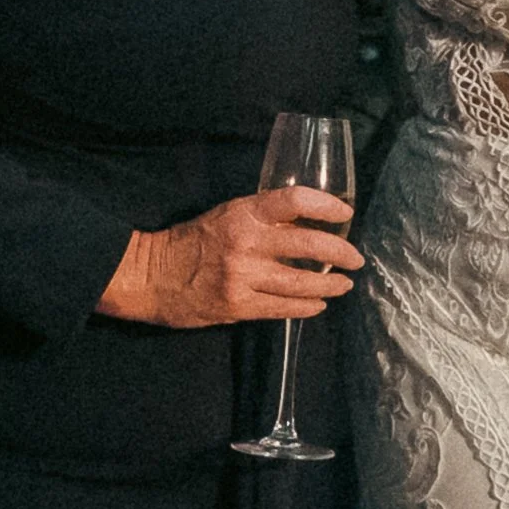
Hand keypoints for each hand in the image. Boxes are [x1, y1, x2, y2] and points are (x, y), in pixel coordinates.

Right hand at [100, 184, 360, 328]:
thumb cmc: (194, 241)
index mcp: (243, 213)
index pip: (295, 200)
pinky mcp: (239, 306)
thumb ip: (264, 218)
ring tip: (343, 284)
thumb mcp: (228, 215)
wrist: (153, 276)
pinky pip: (285, 308)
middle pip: (309, 246)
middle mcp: (246, 243)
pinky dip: (308, 307)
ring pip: (302, 283)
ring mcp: (243, 277)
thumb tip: (310, 222)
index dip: (328, 206)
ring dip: (331, 285)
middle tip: (356, 259)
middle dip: (342, 253)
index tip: (346, 214)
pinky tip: (318, 304)